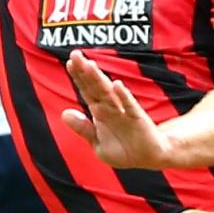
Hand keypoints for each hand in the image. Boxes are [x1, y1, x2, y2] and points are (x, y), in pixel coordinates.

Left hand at [60, 51, 174, 169]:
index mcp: (100, 112)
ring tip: (90, 65)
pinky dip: (123, 96)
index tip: (70, 62)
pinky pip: (130, 106)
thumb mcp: (97, 143)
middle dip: (85, 71)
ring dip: (99, 79)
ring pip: (109, 93)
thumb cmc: (123, 149)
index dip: (78, 77)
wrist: (149, 159)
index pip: (87, 90)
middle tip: (75, 54)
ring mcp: (124, 111)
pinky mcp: (138, 119)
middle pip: (95, 87)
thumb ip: (82, 128)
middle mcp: (111, 108)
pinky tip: (117, 85)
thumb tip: (64, 113)